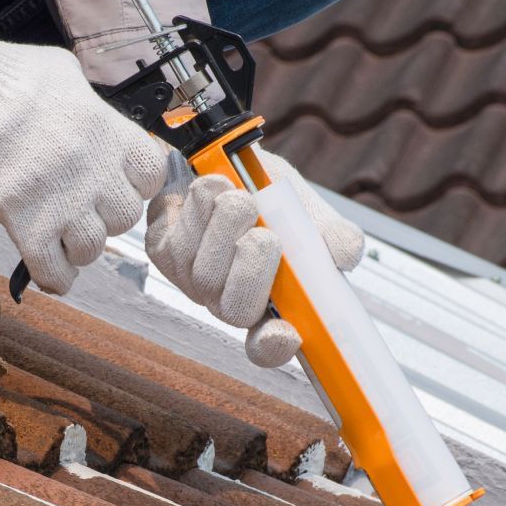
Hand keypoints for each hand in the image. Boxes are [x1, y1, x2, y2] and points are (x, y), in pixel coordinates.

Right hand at [0, 9, 167, 292]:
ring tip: (63, 231)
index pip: (152, 174)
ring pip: (92, 248)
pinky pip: (53, 271)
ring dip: (80, 244)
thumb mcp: (65, 75)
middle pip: (125, 217)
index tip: (121, 179)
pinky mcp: (26, 226)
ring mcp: (62, 203)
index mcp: (108, 132)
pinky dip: (55, 275)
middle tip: (85, 204)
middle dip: (106, 214)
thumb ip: (89, 106)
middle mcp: (93, 171)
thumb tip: (92, 120)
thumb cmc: (6, 76)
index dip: (137, 180)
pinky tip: (51, 266)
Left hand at [145, 148, 363, 366]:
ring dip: (226, 225)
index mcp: (269, 304)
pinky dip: (200, 207)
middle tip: (264, 233)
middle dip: (253, 269)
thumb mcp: (311, 214)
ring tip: (239, 197)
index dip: (274, 346)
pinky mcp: (162, 251)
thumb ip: (335, 238)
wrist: (226, 159)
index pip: (269, 346)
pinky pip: (178, 239)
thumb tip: (343, 254)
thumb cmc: (270, 197)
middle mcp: (226, 299)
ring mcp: (191, 279)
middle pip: (235, 310)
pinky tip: (211, 190)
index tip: (285, 332)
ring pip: (205, 270)